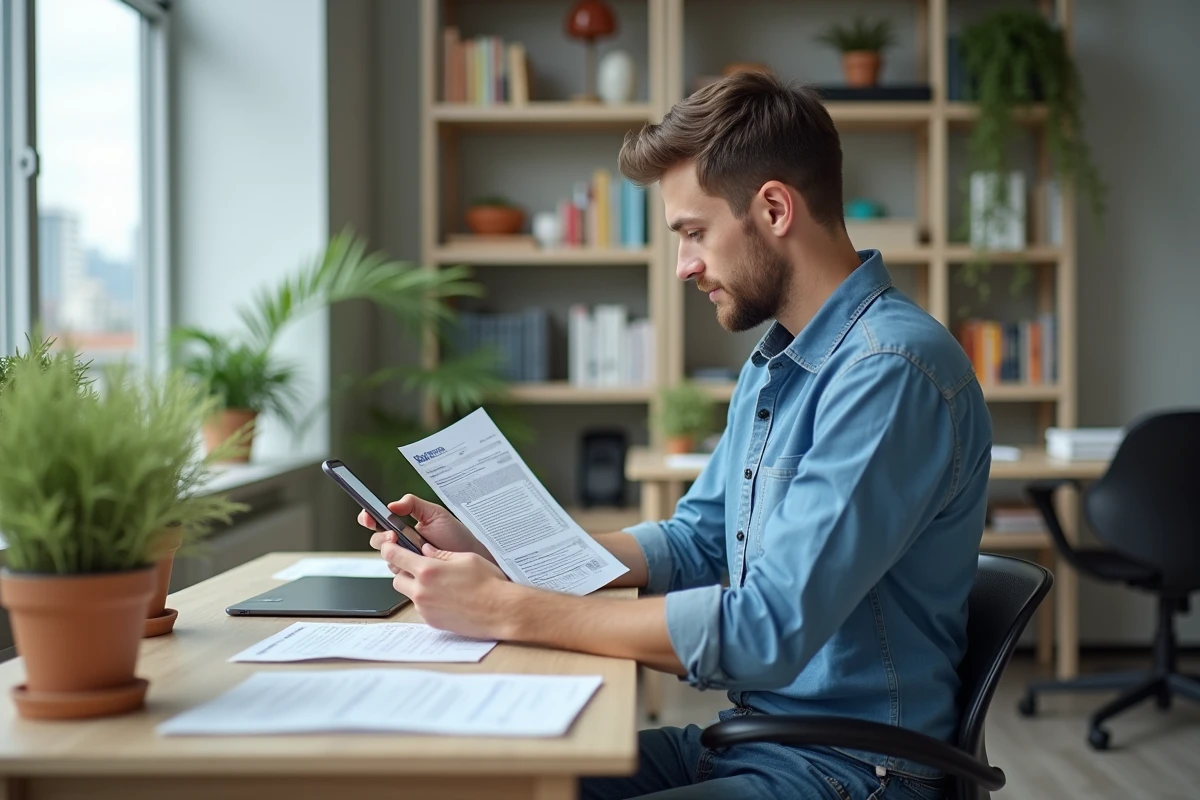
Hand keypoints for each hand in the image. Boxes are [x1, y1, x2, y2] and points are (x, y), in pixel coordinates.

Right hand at [357, 494, 496, 566]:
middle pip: (378, 541)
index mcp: (404, 527)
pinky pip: (399, 573)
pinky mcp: (413, 575)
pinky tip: (412, 561)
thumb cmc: (457, 536)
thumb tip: (393, 504)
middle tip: (392, 535)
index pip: (379, 522)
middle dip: (380, 537)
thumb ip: (414, 504)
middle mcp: (402, 544)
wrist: (472, 558)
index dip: (369, 518)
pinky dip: (401, 567)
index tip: (368, 516)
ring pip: (387, 558)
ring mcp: (407, 560)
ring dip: (391, 552)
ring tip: (404, 546)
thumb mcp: (436, 514)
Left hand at [383, 542, 516, 639]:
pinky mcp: (431, 621)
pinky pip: (421, 607)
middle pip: (397, 578)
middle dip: (405, 571)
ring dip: (416, 587)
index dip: (389, 548)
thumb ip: (440, 554)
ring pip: (409, 594)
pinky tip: (446, 597)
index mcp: (428, 570)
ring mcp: (425, 608)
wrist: (500, 610)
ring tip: (439, 584)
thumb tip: (426, 550)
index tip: (390, 546)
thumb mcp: (465, 558)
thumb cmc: (487, 583)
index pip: (394, 556)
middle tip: (421, 567)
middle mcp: (422, 591)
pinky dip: (427, 601)